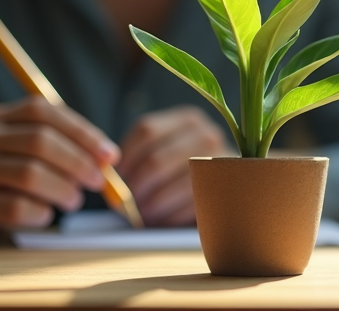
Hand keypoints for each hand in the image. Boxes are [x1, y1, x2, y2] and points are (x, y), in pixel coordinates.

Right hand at [0, 96, 118, 241]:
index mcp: (2, 117)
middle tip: (98, 182)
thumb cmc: (14, 172)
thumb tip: (108, 157)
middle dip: (78, 162)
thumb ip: (70, 145)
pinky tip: (47, 213)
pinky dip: (41, 212)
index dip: (82, 132)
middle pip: (39, 141)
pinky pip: (15, 208)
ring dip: (63, 189)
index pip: (43, 112)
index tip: (110, 155)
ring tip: (75, 200)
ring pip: (29, 174)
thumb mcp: (35, 150)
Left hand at [118, 105, 233, 226]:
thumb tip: (110, 179)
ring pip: (170, 186)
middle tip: (126, 204)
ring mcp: (220, 161)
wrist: (228, 184)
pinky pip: (189, 205)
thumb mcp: (168, 151)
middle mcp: (207, 134)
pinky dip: (170, 216)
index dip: (125, 157)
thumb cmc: (186, 169)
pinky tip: (162, 219)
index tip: (116, 177)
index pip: (146, 130)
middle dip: (136, 187)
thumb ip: (143, 156)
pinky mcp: (226, 189)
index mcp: (188, 119)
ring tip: (142, 214)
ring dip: (151, 205)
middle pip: (156, 160)